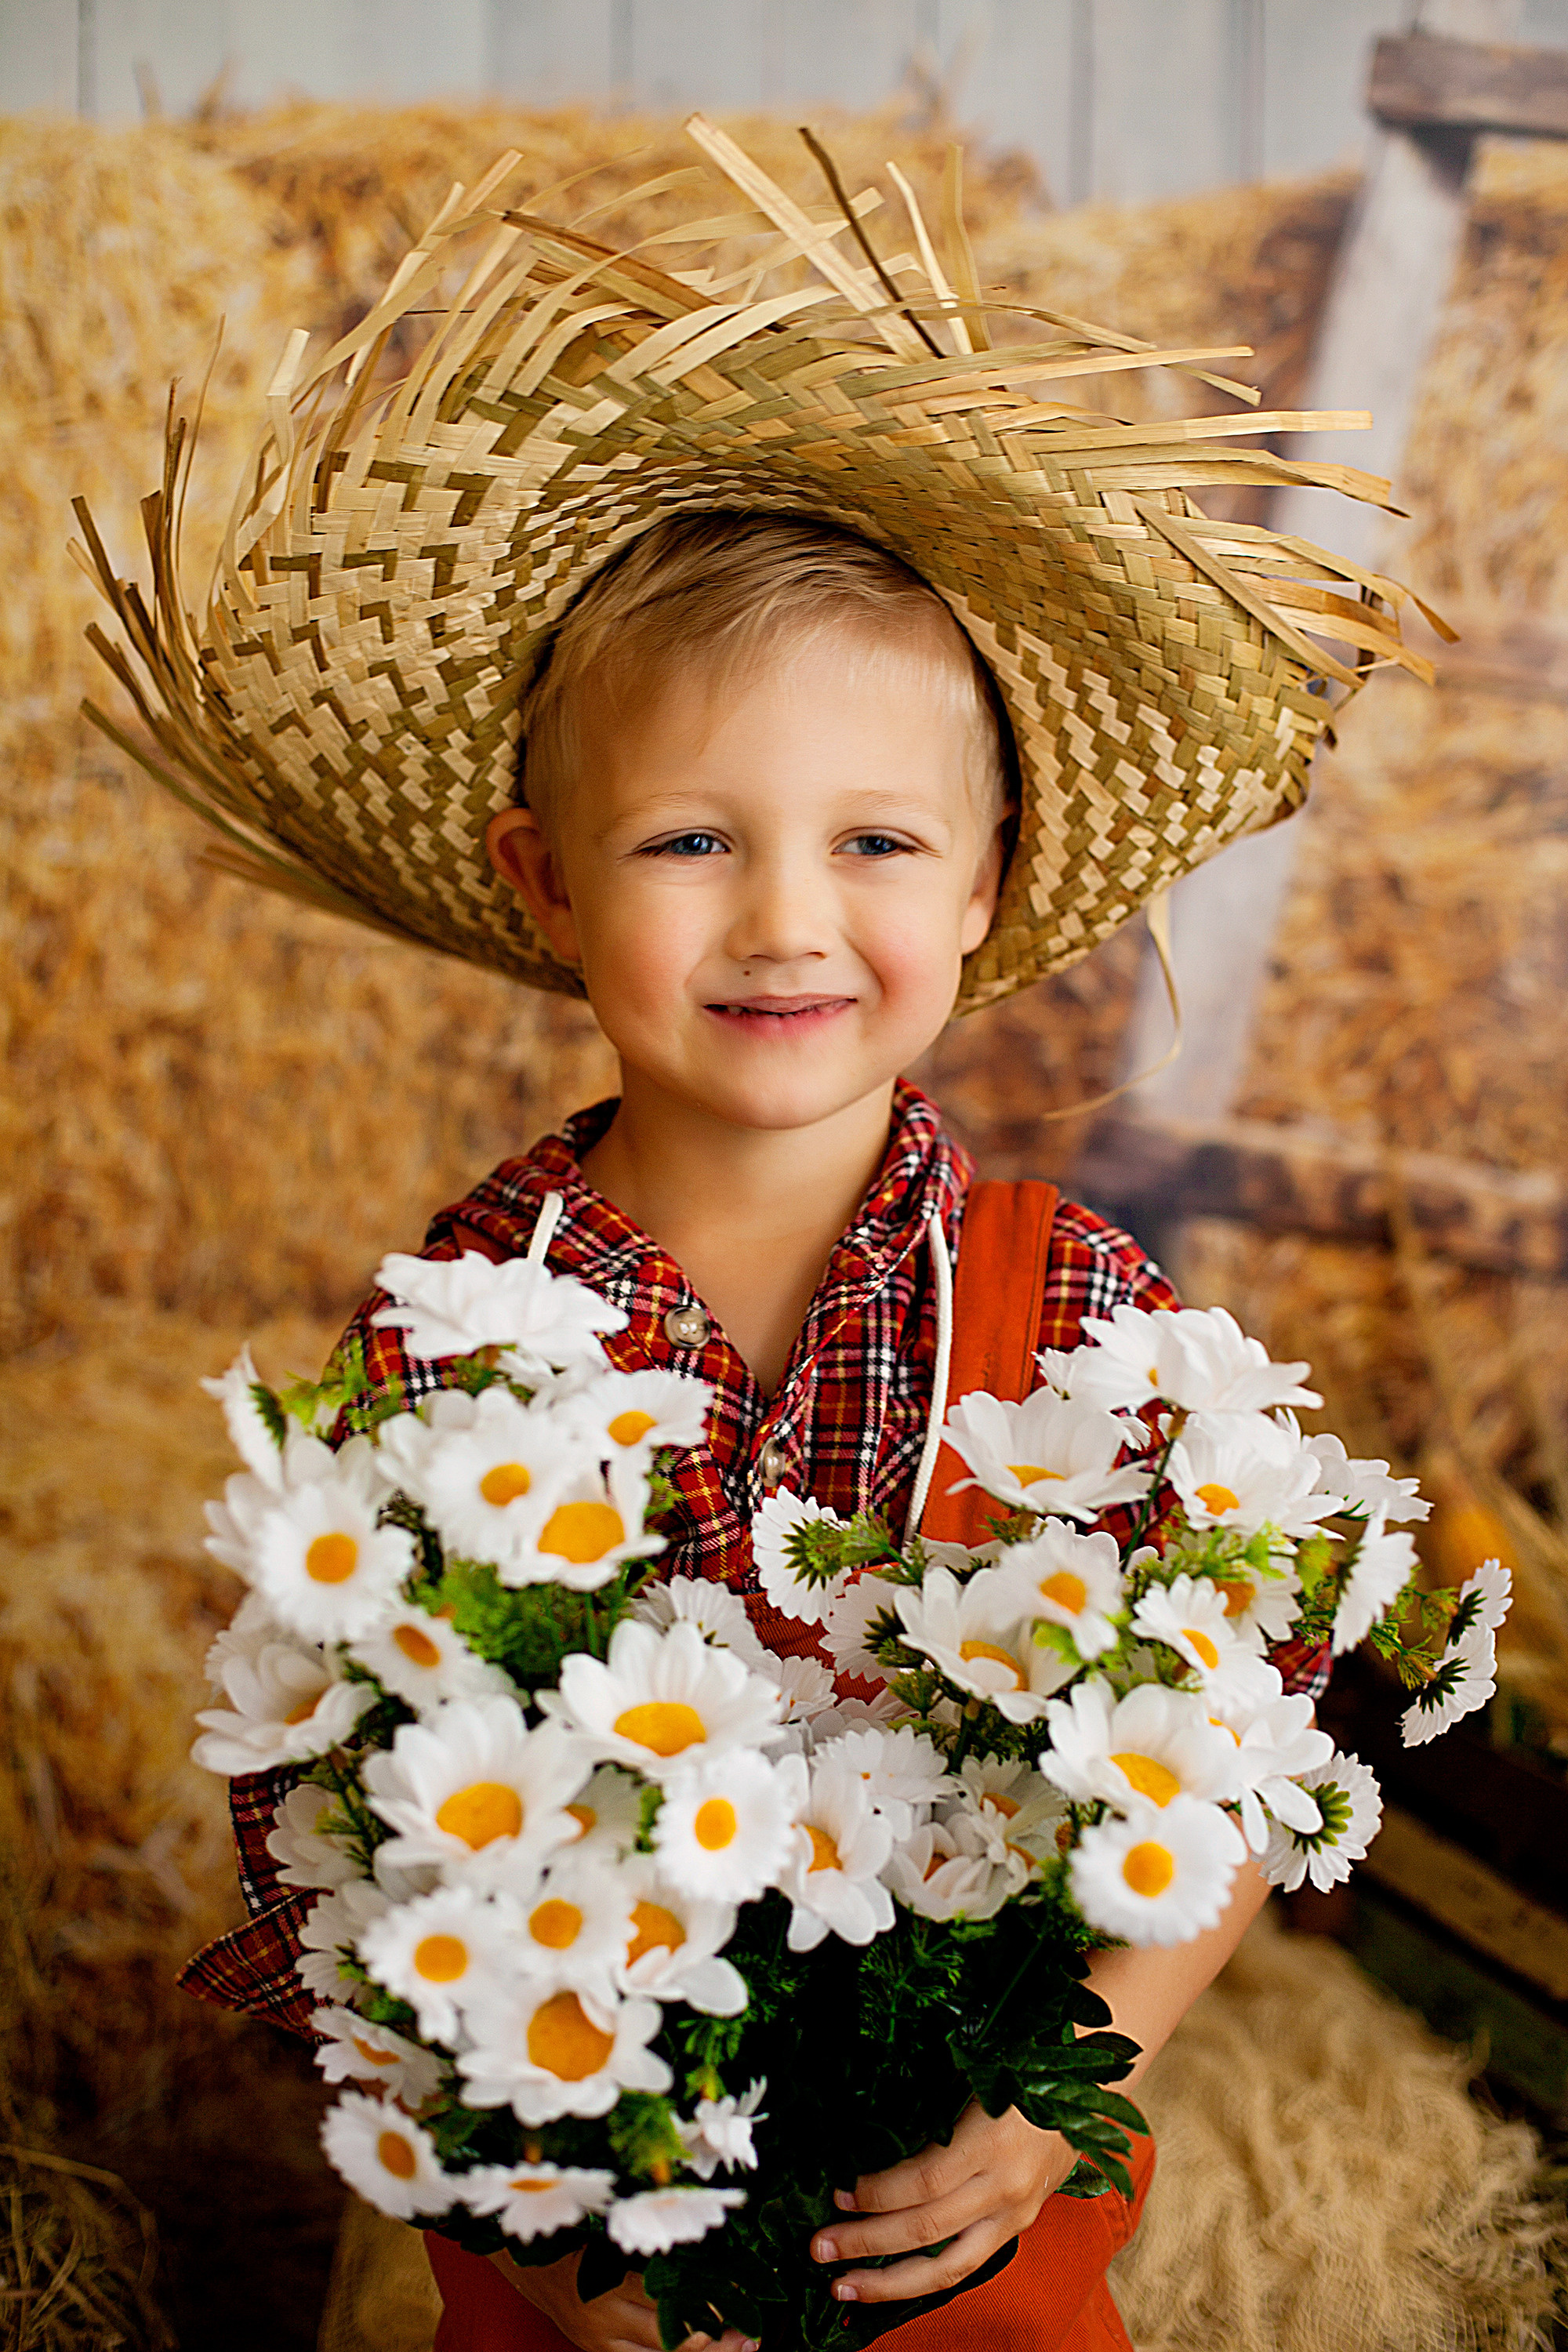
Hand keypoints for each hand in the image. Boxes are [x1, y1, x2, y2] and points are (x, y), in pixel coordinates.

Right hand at [493, 2247, 755, 2351]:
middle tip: (749, 2334)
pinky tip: (703, 2351)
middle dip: (715, 2340)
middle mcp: (605, 2320)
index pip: (672, 2300)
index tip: (742, 2295)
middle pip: (671, 2341)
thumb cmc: (577, 2238)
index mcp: (609, 2281)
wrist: (530, 2266)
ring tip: (739, 2347)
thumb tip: (711, 2253)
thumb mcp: (615, 2236)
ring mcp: (601, 2344)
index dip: (710, 2303)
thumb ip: (654, 2248)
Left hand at [809, 2100, 1076, 2307]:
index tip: (838, 2191)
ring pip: (948, 2267)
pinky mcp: (1016, 2230)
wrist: (1085, 2097)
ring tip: (843, 2285)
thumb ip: (930, 2104)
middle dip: (867, 2243)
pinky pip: (966, 2265)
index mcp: (991, 2140)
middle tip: (819, 2247)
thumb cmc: (1018, 2075)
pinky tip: (889, 2285)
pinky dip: (924, 2281)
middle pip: (927, 2228)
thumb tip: (859, 2127)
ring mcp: (1014, 2214)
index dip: (878, 2192)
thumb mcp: (977, 2075)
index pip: (925, 2180)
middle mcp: (1005, 2185)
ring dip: (889, 2283)